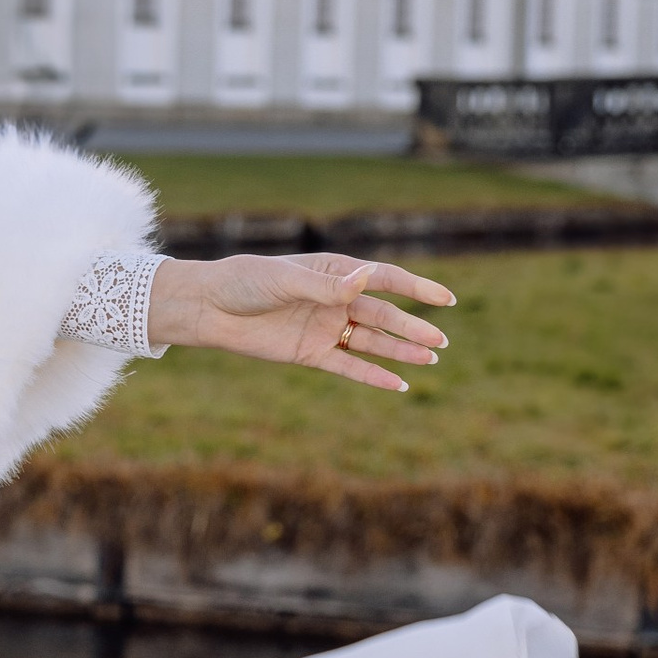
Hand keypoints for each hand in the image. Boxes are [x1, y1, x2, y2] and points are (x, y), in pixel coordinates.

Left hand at [143, 251, 452, 392]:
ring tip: (431, 359)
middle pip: (383, 315)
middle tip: (442, 341)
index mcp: (335, 272)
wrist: (210, 308)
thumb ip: (325, 286)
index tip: (446, 298)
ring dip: (401, 350)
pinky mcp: (311, 353)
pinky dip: (373, 375)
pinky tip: (398, 385)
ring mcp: (326, 328)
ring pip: (372, 342)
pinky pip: (348, 367)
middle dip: (413, 327)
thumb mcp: (284, 280)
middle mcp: (336, 300)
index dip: (417, 288)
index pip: (385, 279)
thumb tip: (366, 277)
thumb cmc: (245, 282)